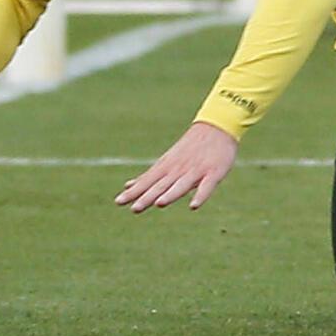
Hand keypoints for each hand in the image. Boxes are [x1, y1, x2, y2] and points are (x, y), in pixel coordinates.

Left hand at [115, 121, 238, 212]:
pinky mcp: (214, 172)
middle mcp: (178, 170)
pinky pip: (207, 186)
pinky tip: (194, 206)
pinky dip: (201, 195)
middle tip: (135, 209)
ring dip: (171, 194)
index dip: (134, 192)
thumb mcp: (167, 161)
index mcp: (166, 167)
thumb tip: (128, 186)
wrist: (216, 127)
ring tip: (160, 204)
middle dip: (148, 197)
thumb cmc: (189, 148)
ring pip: (181, 185)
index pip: (147, 181)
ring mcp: (196, 171)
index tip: (118, 201)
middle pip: (161, 185)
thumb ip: (149, 177)